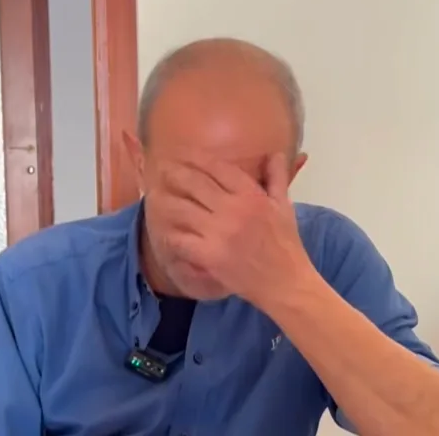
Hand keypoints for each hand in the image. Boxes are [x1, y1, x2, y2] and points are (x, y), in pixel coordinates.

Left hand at [156, 153, 314, 305]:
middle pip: (193, 183)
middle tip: (160, 168)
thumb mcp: (284, 207)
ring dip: (164, 201)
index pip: (217, 168)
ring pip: (181, 208)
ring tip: (152, 196)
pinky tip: (161, 230)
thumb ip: (277, 178)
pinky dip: (168, 234)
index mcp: (251, 195)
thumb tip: (275, 154)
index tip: (182, 154)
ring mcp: (219, 232)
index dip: (196, 158)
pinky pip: (179, 239)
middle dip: (173, 173)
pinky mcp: (209, 255)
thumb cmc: (286, 245)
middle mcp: (233, 209)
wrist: (285, 283)